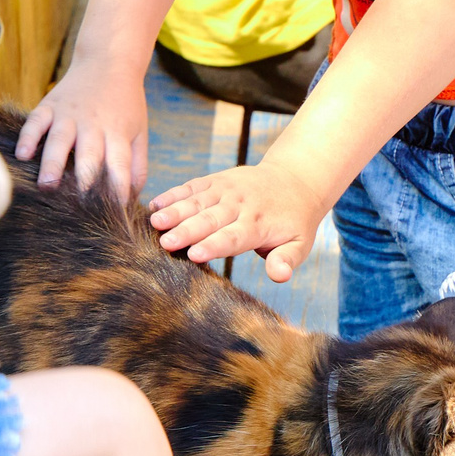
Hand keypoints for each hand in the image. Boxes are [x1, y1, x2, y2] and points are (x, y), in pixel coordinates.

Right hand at [15, 50, 151, 194]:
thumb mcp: (139, 131)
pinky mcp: (50, 104)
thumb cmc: (125, 104)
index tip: (114, 210)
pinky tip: (22, 154)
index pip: (120, 164)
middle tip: (77, 204)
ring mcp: (70, 113)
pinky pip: (36, 121)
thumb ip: (137, 164)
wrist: (109, 61)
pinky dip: (28, 136)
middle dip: (84, 180)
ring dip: (53, 163)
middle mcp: (94, 124)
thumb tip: (132, 199)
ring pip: (60, 139)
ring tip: (47, 185)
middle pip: (89, 155)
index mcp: (118, 133)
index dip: (118, 188)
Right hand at [148, 160, 329, 281]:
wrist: (295, 180)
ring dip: (175, 211)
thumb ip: (287, 260)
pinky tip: (154, 204)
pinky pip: (193, 186)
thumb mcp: (300, 243)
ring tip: (154, 222)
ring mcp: (226, 190)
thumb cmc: (294, 220)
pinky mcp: (216, 180)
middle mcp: (240, 204)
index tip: (195, 255)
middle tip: (166, 242)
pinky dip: (173, 194)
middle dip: (188, 230)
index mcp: (259, 224)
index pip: (234, 236)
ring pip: (198, 201)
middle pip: (211, 219)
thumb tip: (280, 276)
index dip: (214, 245)